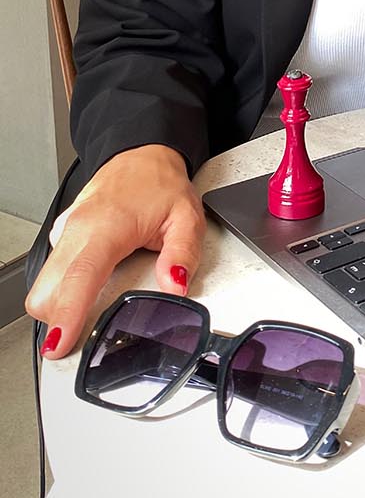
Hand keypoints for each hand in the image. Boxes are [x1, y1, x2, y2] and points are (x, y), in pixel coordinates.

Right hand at [25, 145, 204, 358]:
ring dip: (61, 305)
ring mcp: (64, 232)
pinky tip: (89, 288)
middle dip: (59, 319)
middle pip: (47, 290)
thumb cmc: (160, 184)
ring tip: (88, 312)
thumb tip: (176, 285)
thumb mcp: (187, 217)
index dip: (66, 313)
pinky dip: (65, 289)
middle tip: (80, 339)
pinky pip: (53, 273)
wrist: (141, 155)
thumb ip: (183, 254)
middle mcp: (76, 229)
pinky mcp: (61, 236)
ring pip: (44, 284)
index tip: (59, 343)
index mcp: (105, 225)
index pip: (79, 276)